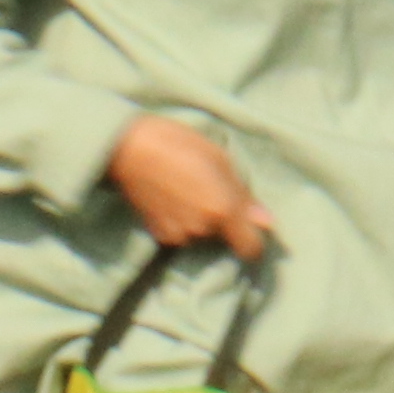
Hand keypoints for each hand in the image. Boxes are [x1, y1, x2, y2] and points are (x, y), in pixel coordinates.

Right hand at [107, 109, 270, 255]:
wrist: (127, 148)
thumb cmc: (177, 143)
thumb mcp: (219, 159)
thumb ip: (244, 195)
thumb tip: (266, 221)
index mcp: (222, 210)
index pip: (250, 249)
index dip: (254, 239)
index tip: (250, 226)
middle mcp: (202, 230)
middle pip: (226, 240)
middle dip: (225, 223)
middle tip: (213, 193)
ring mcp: (179, 235)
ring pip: (203, 238)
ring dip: (203, 223)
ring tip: (190, 193)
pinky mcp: (159, 235)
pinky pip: (183, 235)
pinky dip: (183, 223)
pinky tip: (174, 199)